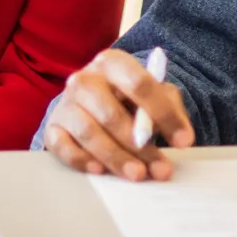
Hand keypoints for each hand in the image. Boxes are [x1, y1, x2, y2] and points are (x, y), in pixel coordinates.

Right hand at [42, 49, 193, 181]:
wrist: (89, 103)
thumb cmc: (126, 100)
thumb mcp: (151, 95)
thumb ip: (169, 108)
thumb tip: (182, 136)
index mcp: (112, 62)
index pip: (139, 84)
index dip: (163, 114)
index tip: (184, 141)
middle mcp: (84, 79)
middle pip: (111, 113)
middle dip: (140, 145)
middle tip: (160, 168)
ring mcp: (66, 104)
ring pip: (89, 132)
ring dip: (115, 157)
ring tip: (137, 174)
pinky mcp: (53, 128)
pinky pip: (63, 147)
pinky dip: (82, 160)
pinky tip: (100, 171)